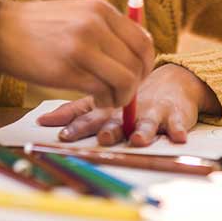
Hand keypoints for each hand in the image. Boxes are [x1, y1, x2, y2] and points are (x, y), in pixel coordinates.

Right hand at [0, 0, 153, 108]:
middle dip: (136, 83)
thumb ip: (104, 28)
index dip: (146, 63)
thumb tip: (133, 54)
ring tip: (108, 100)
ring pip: (125, 79)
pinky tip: (95, 100)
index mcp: (101, 9)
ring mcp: (83, 47)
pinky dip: (105, 101)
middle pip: (138, 62)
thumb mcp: (76, 13)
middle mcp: (96, 25)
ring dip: (122, 97)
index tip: (137, 75)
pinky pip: (102, 91)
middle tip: (124, 93)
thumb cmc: (36, 26)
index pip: (143, 40)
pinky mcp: (68, 70)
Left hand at [36, 64, 219, 146]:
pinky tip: (179, 136)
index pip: (91, 116)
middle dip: (112, 129)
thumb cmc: (130, 96)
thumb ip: (75, 112)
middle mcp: (129, 108)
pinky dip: (179, 128)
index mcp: (111, 107)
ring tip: (139, 139)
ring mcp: (153, 110)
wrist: (171, 81)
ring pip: (148, 120)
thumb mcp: (103, 102)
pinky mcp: (175, 113)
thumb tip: (42, 120)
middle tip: (104, 138)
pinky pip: (178, 122)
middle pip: (119, 120)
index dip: (78, 127)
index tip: (64, 137)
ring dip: (144, 129)